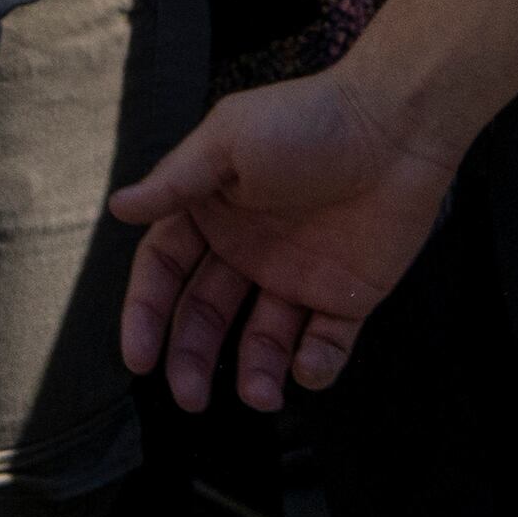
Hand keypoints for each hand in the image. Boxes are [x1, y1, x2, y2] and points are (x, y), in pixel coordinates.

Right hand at [112, 64, 456, 409]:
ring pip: (265, 341)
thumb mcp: (229, 138)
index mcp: (215, 212)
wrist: (399, 122)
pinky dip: (316, 365)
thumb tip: (118, 207)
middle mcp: (251, 250)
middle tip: (190, 397)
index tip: (139, 358)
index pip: (165, 272)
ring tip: (260, 393)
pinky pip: (327, 343)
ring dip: (256, 373)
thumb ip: (176, 181)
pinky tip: (308, 366)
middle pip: (206, 317)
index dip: (146, 314)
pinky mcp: (348, 293)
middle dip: (191, 358)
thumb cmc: (310, 119)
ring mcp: (299, 274)